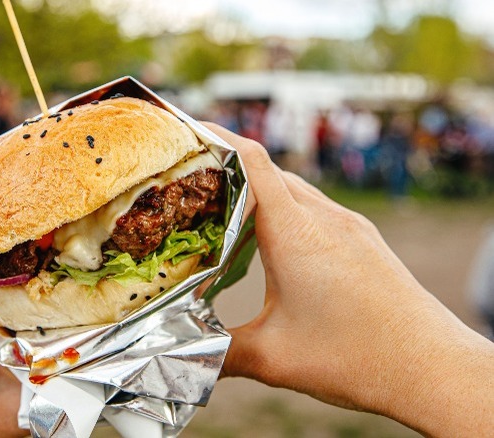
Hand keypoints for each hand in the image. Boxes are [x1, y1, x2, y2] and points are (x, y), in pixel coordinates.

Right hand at [205, 123, 493, 435]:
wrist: (435, 368)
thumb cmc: (359, 358)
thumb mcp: (274, 360)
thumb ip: (220, 352)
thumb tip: (178, 353)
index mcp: (296, 233)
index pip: (250, 161)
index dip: (214, 136)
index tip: (183, 128)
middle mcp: (325, 218)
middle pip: (267, 171)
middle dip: (225, 168)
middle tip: (187, 183)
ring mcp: (349, 226)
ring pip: (292, 190)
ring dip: (256, 192)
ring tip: (223, 213)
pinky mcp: (363, 241)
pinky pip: (314, 210)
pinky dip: (284, 212)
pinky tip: (272, 244)